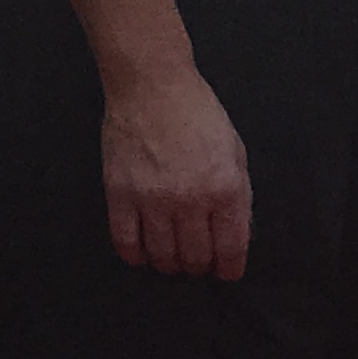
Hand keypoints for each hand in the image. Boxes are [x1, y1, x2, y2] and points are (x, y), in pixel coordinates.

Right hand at [102, 70, 250, 279]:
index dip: (228, 268)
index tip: (225, 272)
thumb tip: (234, 231)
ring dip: (169, 264)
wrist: (152, 86)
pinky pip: (125, 240)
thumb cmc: (197, 113)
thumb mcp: (235, 151)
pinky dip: (134, 254)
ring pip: (162, 255)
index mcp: (224, 188)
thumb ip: (238, 194)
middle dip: (199, 266)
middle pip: (195, 257)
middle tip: (196, 261)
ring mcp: (151, 199)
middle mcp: (189, 200)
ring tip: (170, 257)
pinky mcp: (119, 193)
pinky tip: (141, 253)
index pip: (230, 248)